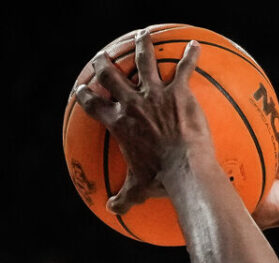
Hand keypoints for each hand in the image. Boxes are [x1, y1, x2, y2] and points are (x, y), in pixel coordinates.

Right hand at [71, 31, 209, 214]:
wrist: (185, 169)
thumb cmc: (161, 181)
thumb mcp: (138, 191)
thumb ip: (124, 199)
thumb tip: (112, 210)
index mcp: (118, 124)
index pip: (93, 105)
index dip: (85, 95)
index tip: (81, 89)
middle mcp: (132, 104)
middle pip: (110, 75)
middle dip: (103, 63)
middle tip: (102, 58)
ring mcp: (156, 95)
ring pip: (144, 61)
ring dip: (142, 46)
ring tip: (143, 36)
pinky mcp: (179, 92)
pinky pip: (185, 68)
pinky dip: (191, 55)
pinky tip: (196, 45)